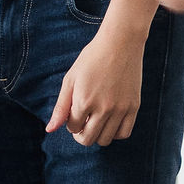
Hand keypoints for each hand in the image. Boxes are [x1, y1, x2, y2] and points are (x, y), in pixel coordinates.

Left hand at [46, 25, 145, 146]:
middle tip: (82, 122)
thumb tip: (49, 130)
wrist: (120, 43)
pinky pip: (124, 134)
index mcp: (83, 101)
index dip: (70, 122)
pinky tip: (110, 122)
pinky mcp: (134, 107)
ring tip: (95, 120)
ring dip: (97, 134)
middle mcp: (102, 108)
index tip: (74, 112)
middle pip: (88, 139)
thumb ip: (60, 107)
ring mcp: (120, 109)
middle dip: (81, 134)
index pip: (72, 128)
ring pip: (105, 140)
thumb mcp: (71, 80)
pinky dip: (115, 133)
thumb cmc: (91, 59)